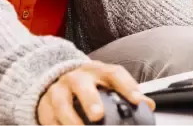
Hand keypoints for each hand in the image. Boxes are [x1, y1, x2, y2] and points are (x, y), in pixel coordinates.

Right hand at [37, 60, 151, 125]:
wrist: (58, 80)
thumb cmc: (90, 84)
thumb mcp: (108, 84)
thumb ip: (126, 93)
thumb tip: (149, 105)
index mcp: (97, 71)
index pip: (114, 74)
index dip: (127, 86)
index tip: (137, 101)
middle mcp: (76, 78)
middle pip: (81, 84)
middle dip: (89, 100)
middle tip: (98, 116)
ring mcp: (58, 91)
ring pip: (61, 103)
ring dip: (71, 120)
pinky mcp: (44, 106)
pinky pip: (49, 119)